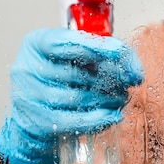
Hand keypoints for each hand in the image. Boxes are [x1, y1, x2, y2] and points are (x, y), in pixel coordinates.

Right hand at [0, 28, 144, 163]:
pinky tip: (112, 116)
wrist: (38, 116)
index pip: (67, 42)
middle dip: (108, 78)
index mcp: (38, 43)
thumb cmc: (63, 79)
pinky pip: (73, 121)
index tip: (119, 51)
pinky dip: (98, 119)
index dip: (96, 46)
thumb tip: (135, 72)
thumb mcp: (81, 58)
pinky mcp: (36, 121)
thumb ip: (108, 56)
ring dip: (106, 99)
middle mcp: (28, 67)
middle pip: (76, 72)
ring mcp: (29, 96)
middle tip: (125, 82)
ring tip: (119, 98)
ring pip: (77, 97)